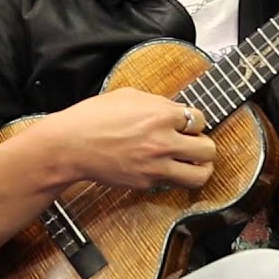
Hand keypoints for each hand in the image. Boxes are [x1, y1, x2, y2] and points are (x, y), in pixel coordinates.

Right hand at [45, 87, 215, 190]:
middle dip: (203, 144)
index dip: (194, 121)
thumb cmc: (93, 117)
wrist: (71, 145)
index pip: (200, 119)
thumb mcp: (128, 96)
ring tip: (193, 162)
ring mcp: (156, 165)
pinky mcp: (147, 182)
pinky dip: (173, 176)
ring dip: (200, 167)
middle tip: (194, 143)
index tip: (187, 123)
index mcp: (161, 115)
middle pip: (208, 148)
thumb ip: (157, 103)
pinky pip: (173, 182)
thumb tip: (174, 110)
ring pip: (200, 174)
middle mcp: (164, 142)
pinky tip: (164, 167)